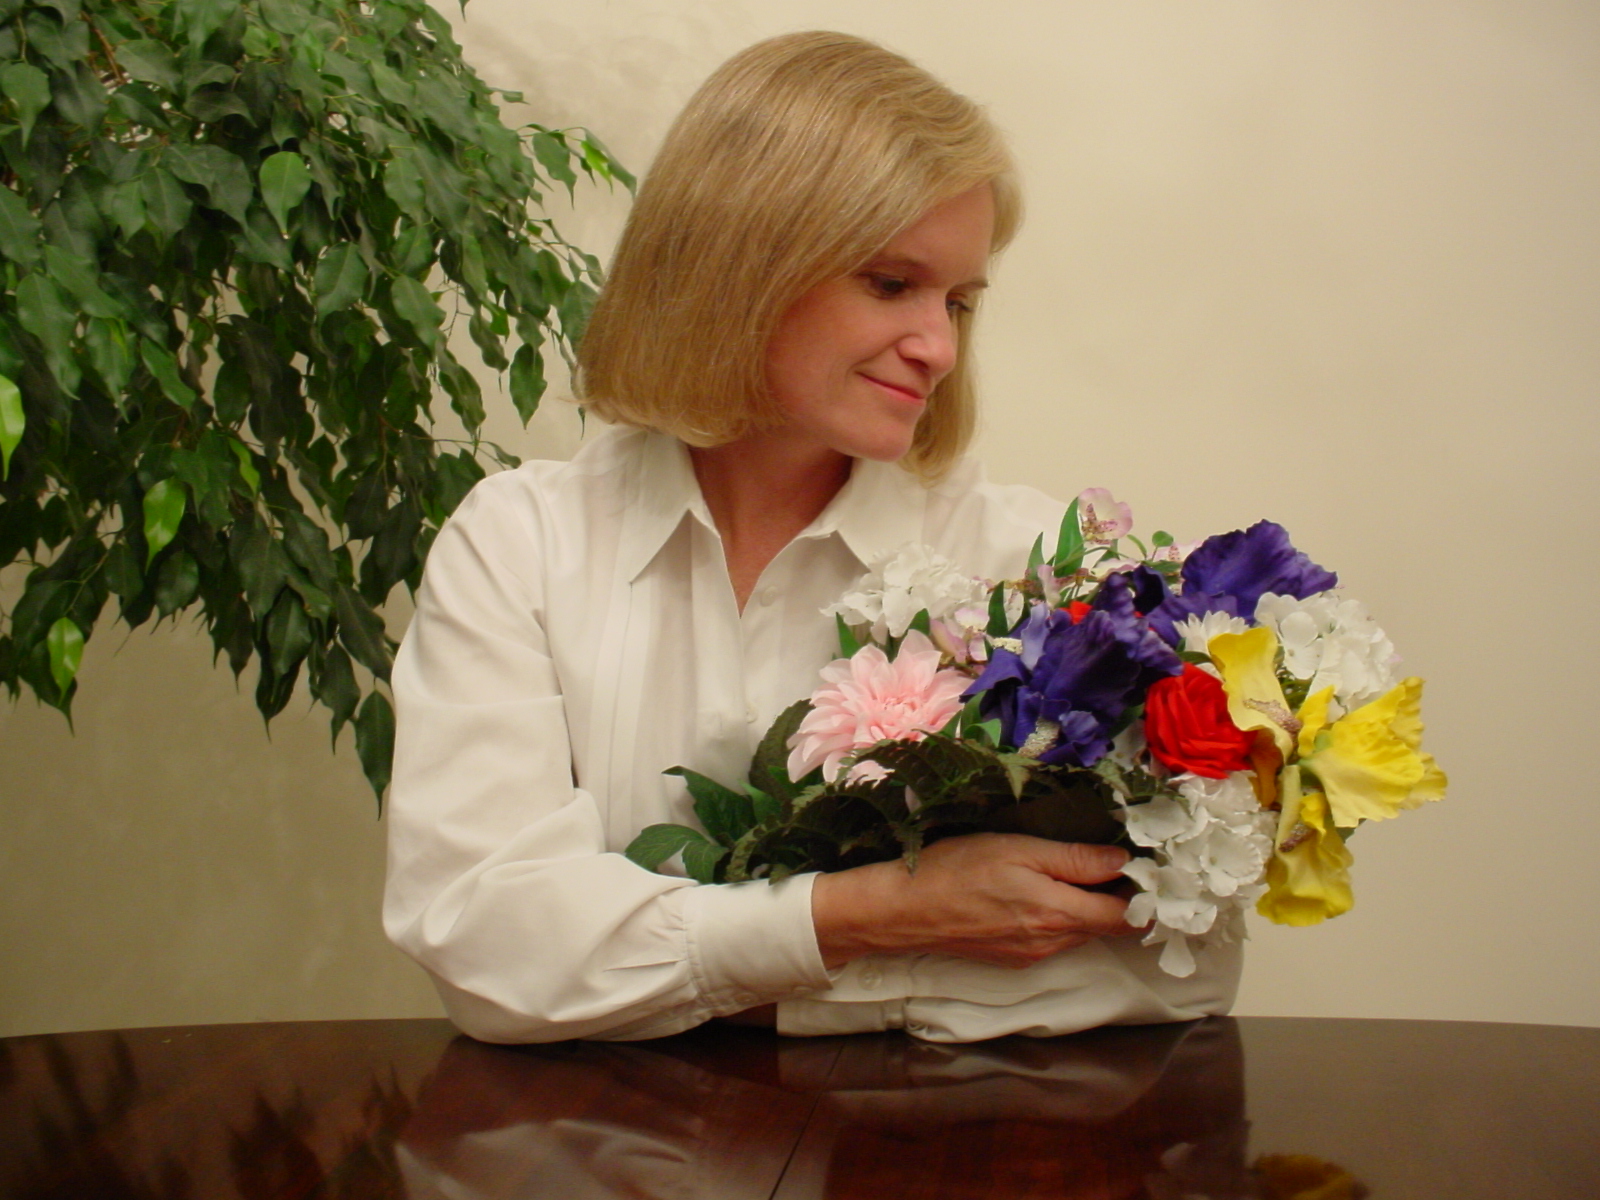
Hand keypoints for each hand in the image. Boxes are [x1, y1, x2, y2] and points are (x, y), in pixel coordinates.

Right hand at [810, 833, 1141, 969]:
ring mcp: (1033, 955)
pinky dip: (1062, 916)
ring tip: (1082, 869)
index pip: (1128, 918)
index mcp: (1059, 915)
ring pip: (1081, 931)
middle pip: (1107, 925)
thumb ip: (1074, 860)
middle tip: (1121, 858)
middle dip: (1119, 897)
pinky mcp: (1014, 957)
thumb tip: (1123, 862)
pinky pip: (1055, 937)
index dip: (1147, 896)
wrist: (903, 910)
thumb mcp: (1017, 850)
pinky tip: (1043, 890)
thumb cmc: (956, 869)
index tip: (1153, 868)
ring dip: (1089, 906)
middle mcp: (1053, 943)